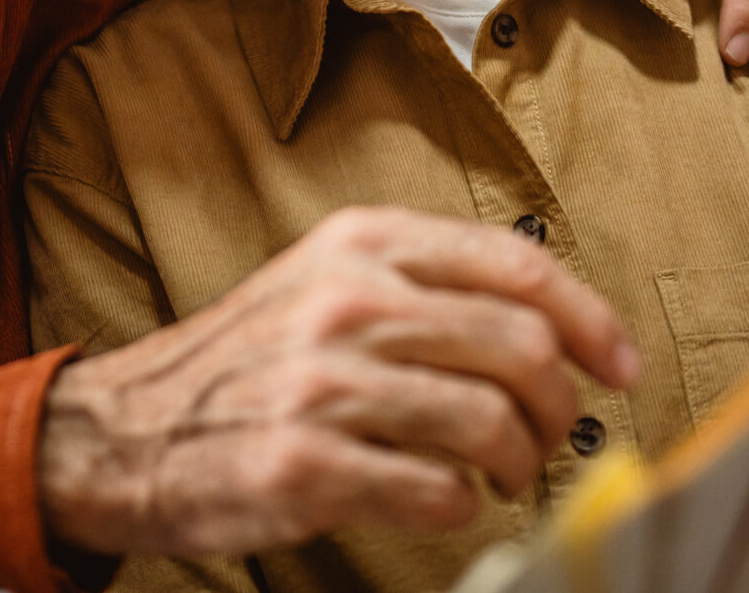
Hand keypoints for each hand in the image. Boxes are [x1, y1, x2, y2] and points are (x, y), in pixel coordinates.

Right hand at [35, 206, 639, 558]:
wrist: (127, 431)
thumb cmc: (252, 360)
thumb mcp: (329, 278)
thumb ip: (428, 284)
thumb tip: (556, 325)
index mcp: (363, 241)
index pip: (517, 265)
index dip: (590, 320)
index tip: (621, 366)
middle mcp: (347, 299)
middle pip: (520, 347)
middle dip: (561, 406)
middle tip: (554, 436)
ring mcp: (324, 382)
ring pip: (491, 422)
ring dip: (521, 463)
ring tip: (506, 476)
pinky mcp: (305, 464)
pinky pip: (437, 491)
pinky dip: (462, 506)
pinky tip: (443, 500)